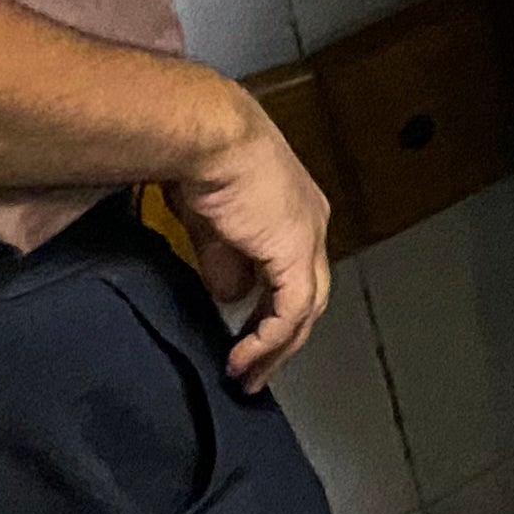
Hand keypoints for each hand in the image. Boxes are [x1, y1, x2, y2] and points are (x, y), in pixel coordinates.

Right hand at [173, 94, 331, 385]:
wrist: (208, 137)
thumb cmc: (201, 163)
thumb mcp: (212, 224)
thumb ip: (225, 260)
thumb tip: (230, 296)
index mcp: (296, 213)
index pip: (295, 273)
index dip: (272, 309)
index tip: (247, 338)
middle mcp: (312, 226)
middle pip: (307, 297)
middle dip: (279, 339)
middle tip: (253, 370)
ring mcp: (309, 239)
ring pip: (304, 310)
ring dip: (274, 348)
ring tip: (246, 375)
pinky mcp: (294, 253)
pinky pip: (289, 311)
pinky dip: (266, 339)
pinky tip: (242, 358)